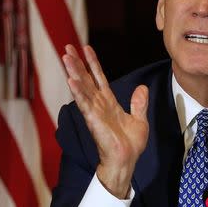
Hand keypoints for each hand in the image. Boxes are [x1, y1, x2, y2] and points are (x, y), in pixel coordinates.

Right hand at [62, 44, 148, 197]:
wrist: (127, 160)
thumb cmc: (131, 143)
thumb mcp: (140, 119)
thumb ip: (139, 103)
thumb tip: (142, 87)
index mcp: (109, 102)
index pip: (99, 78)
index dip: (93, 63)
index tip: (86, 48)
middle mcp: (99, 104)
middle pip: (86, 78)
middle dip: (77, 63)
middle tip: (67, 47)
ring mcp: (94, 111)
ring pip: (82, 87)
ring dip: (74, 72)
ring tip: (65, 57)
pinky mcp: (93, 120)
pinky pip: (84, 103)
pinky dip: (78, 92)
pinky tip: (71, 80)